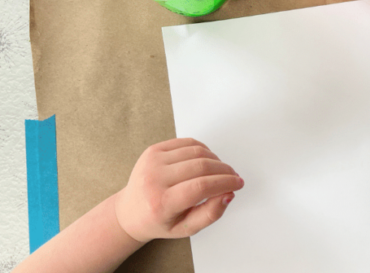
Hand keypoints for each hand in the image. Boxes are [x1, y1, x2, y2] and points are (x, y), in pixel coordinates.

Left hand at [114, 138, 243, 242]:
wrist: (130, 211)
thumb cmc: (158, 221)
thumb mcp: (186, 228)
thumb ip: (211, 213)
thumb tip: (228, 194)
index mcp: (160, 203)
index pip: (201, 187)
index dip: (225, 183)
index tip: (237, 184)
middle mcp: (153, 179)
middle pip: (201, 166)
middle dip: (224, 171)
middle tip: (233, 177)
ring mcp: (152, 161)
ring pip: (197, 151)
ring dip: (216, 160)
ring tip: (220, 171)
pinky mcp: (153, 150)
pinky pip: (187, 143)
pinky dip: (203, 150)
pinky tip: (206, 161)